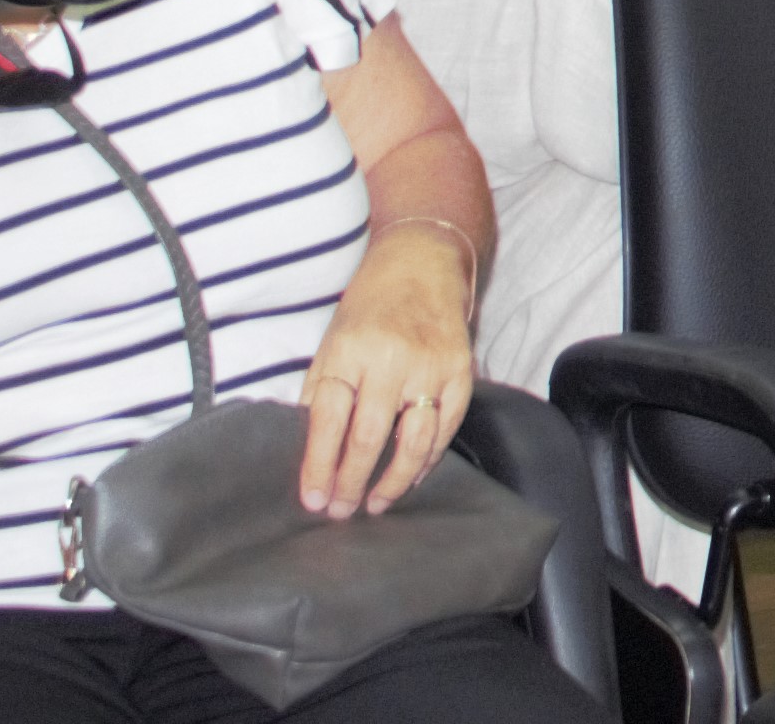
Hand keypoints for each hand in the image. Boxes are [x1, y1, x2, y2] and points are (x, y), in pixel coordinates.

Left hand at [298, 224, 478, 517]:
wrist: (423, 263)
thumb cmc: (368, 308)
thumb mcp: (331, 342)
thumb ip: (322, 393)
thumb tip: (314, 454)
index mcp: (349, 352)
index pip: (328, 421)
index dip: (318, 466)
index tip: (312, 500)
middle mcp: (391, 359)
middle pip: (370, 437)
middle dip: (352, 482)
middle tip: (340, 511)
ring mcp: (431, 365)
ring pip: (416, 439)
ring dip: (394, 480)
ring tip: (376, 503)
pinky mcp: (462, 369)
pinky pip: (448, 426)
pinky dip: (430, 457)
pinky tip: (413, 476)